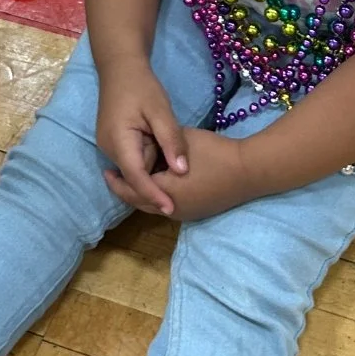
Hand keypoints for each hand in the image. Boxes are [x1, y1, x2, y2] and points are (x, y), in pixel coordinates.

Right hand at [96, 58, 188, 216]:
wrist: (121, 67)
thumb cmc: (142, 86)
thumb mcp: (160, 110)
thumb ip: (171, 140)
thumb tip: (182, 171)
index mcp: (118, 141)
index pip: (136, 177)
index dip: (154, 194)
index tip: (171, 210)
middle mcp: (108, 148)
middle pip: (135, 174)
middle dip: (156, 174)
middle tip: (179, 161)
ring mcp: (108, 146)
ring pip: (135, 167)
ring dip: (152, 162)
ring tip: (165, 142)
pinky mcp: (112, 142)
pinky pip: (132, 158)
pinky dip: (147, 156)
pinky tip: (158, 142)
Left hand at [109, 127, 250, 221]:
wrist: (248, 171)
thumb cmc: (214, 153)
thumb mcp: (182, 140)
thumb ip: (161, 145)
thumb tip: (147, 145)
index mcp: (165, 192)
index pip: (133, 189)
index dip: (118, 180)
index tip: (107, 169)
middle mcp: (171, 210)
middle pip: (140, 203)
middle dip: (125, 190)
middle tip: (112, 176)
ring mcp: (184, 215)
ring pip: (153, 207)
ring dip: (141, 194)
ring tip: (132, 178)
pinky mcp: (195, 213)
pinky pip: (167, 208)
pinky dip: (156, 197)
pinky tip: (156, 182)